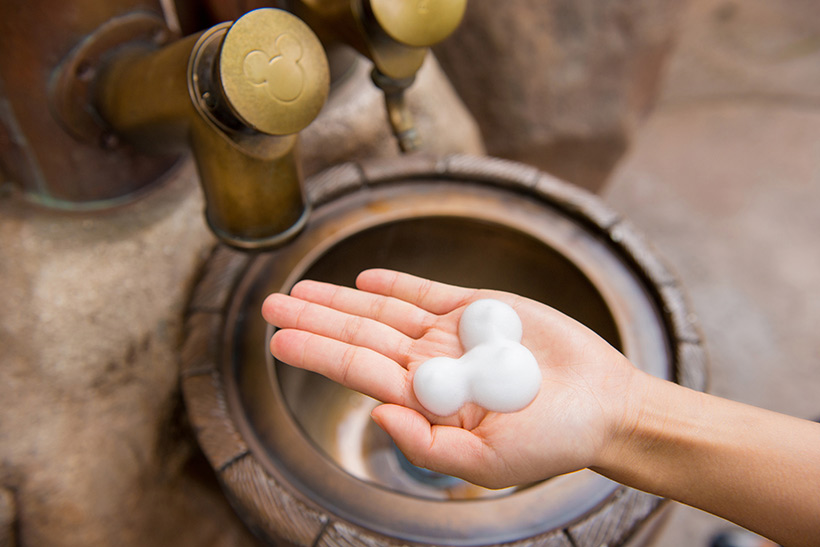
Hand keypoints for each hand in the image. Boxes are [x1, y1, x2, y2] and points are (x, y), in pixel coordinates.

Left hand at [261, 269, 639, 488]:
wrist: (604, 404)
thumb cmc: (554, 441)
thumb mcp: (487, 463)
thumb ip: (426, 444)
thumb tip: (375, 415)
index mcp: (428, 403)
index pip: (360, 372)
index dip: (318, 352)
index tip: (278, 339)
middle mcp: (431, 366)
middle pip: (360, 335)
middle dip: (314, 320)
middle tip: (270, 306)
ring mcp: (452, 335)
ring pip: (383, 311)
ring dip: (341, 299)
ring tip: (300, 289)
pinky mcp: (479, 308)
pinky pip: (428, 292)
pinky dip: (395, 285)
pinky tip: (363, 280)